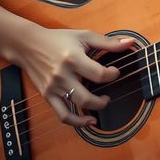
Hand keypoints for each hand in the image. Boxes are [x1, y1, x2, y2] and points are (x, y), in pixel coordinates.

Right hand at [11, 26, 137, 126]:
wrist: (29, 45)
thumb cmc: (59, 39)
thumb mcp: (84, 36)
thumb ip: (108, 42)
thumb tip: (130, 43)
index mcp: (73, 58)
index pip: (98, 74)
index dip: (112, 75)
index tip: (115, 72)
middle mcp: (62, 75)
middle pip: (87, 97)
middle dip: (103, 101)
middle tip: (109, 94)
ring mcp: (54, 88)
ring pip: (75, 108)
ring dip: (93, 110)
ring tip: (102, 103)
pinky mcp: (47, 96)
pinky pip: (62, 115)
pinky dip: (76, 122)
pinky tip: (88, 121)